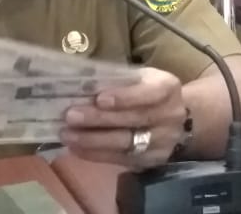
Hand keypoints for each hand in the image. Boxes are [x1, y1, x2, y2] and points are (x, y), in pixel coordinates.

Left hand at [60, 67, 186, 168]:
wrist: (172, 118)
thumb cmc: (146, 91)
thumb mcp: (140, 77)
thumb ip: (118, 80)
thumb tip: (81, 82)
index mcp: (168, 88)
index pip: (150, 93)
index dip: (125, 97)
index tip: (99, 99)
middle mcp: (170, 116)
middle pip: (134, 120)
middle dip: (100, 119)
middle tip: (71, 116)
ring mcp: (162, 142)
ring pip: (125, 143)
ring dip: (93, 140)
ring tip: (67, 134)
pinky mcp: (150, 161)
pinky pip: (120, 160)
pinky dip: (95, 154)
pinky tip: (76, 148)